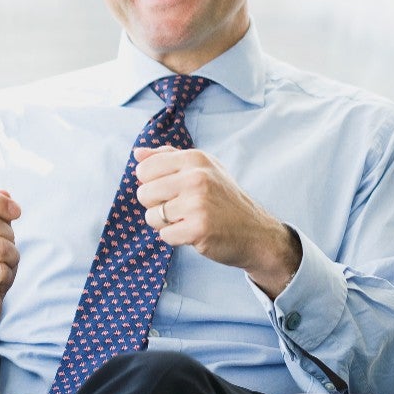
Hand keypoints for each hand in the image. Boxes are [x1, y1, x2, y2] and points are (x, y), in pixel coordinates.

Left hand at [134, 146, 300, 298]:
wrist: (256, 233)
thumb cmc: (225, 200)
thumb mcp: (203, 169)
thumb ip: (168, 158)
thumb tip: (137, 154)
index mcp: (195, 158)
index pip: (145, 169)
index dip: (152, 184)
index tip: (172, 191)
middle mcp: (196, 176)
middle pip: (143, 193)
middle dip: (156, 206)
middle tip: (181, 209)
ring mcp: (198, 202)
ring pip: (152, 216)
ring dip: (166, 224)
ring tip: (189, 220)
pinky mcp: (198, 228)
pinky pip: (164, 235)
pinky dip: (176, 238)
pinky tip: (195, 233)